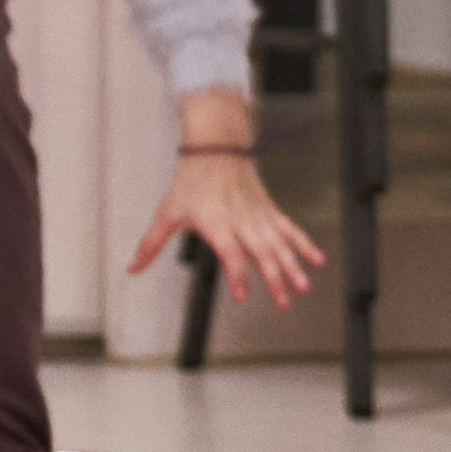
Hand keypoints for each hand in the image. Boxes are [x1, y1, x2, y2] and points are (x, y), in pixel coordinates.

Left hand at [129, 139, 324, 307]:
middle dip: (275, 279)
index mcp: (217, 224)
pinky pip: (290, 230)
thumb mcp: (168, 213)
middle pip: (262, 253)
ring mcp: (259, 216)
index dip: (237, 275)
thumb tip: (134, 268)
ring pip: (280, 244)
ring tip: (303, 286)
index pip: (231, 254)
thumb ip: (151, 244)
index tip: (243, 296)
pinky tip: (317, 259)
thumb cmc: (192, 181)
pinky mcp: (270, 211)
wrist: (217, 149)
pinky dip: (305, 244)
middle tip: (284, 302)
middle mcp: (241, 222)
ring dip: (293, 266)